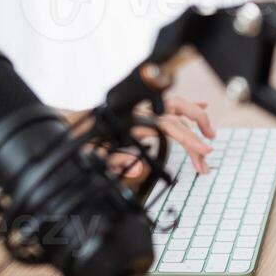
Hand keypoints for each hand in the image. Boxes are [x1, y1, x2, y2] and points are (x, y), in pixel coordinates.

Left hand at [68, 97, 215, 177]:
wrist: (66, 125)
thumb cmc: (80, 141)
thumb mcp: (94, 154)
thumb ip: (116, 162)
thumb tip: (139, 170)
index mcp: (132, 120)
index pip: (169, 126)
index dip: (190, 139)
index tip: (205, 152)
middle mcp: (140, 111)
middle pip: (177, 114)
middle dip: (197, 133)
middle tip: (207, 155)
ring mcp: (142, 109)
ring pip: (176, 106)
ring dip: (196, 118)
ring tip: (209, 134)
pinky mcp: (142, 112)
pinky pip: (167, 106)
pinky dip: (186, 108)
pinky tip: (200, 109)